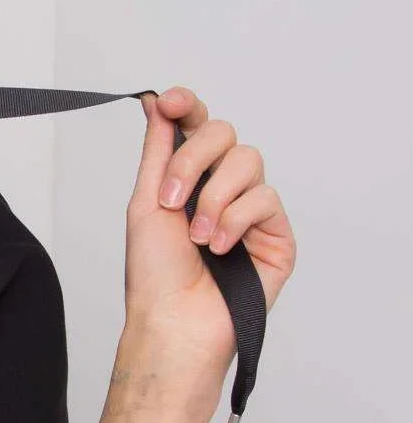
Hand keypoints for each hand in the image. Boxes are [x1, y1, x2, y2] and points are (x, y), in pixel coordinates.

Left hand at [125, 85, 296, 375]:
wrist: (174, 321)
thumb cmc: (155, 275)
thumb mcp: (147, 203)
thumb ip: (158, 151)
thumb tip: (156, 104)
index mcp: (189, 178)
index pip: (196, 126)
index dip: (187, 106)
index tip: (170, 102)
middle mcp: (221, 187)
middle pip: (224, 133)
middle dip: (192, 159)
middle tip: (171, 200)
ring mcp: (251, 209)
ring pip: (247, 160)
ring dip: (213, 198)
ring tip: (196, 237)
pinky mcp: (276, 232)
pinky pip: (265, 197)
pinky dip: (235, 220)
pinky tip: (219, 248)